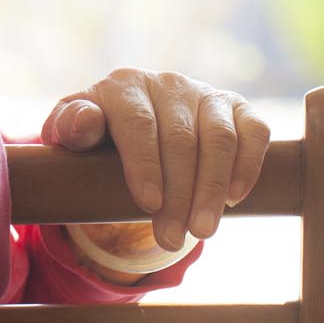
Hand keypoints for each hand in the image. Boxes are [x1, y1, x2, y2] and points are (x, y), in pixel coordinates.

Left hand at [41, 68, 270, 251]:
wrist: (133, 131)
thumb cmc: (99, 140)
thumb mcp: (73, 136)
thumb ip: (69, 127)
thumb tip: (84, 124)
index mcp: (125, 86)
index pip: (139, 122)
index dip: (145, 164)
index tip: (148, 204)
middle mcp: (169, 84)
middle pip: (181, 137)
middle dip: (178, 193)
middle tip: (170, 239)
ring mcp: (206, 94)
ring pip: (220, 137)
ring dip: (213, 187)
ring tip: (202, 230)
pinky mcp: (237, 109)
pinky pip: (254, 130)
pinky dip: (249, 164)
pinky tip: (236, 199)